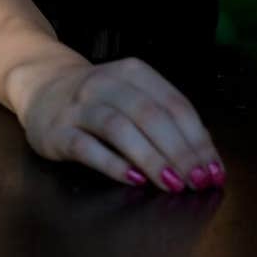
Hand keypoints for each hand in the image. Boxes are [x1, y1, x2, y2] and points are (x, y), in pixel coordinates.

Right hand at [19, 56, 225, 191]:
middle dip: (180, 151)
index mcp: (135, 73)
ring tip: (172, 183)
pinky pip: (88, 147)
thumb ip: (165, 119)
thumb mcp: (133, 95)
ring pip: (120, 129)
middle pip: (151, 115)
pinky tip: (134, 179)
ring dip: (151, 158)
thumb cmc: (100, 99)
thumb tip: (203, 157)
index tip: (213, 169)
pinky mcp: (58, 131)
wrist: (42, 87)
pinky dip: (113, 163)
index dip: (198, 139)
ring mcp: (80, 106)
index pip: (175, 104)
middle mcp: (107, 84)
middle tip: (197, 181)